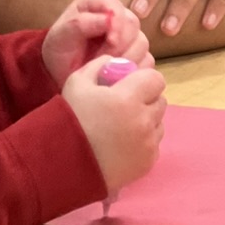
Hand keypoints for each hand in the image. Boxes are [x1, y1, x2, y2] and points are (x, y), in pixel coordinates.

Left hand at [41, 0, 151, 89]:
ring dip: (125, 58)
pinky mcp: (136, 55)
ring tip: (106, 69)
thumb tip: (109, 19)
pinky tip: (117, 76)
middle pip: (133, 24)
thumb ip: (81, 24)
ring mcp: (128, 37)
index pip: (116, 7)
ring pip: (141, 43)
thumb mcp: (62, 36)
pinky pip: (146, 60)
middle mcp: (116, 18)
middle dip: (120, 44)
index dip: (117, 22)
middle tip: (104, 59)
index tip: (111, 41)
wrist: (62, 75)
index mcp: (97, 5)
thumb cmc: (60, 51)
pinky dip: (133, 70)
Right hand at [63, 54, 167, 192]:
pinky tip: (123, 144)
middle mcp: (143, 120)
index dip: (144, 80)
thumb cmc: (70, 120)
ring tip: (122, 127)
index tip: (130, 87)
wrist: (65, 164)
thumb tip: (116, 61)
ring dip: (146, 121)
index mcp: (128, 98)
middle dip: (146, 100)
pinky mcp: (148, 162)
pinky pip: (154, 144)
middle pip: (160, 100)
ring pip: (159, 122)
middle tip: (125, 107)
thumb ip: (99, 65)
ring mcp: (148, 143)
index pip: (156, 79)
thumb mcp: (76, 83)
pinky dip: (144, 142)